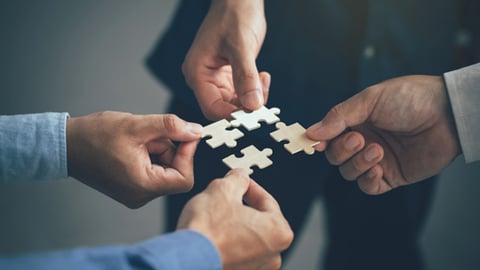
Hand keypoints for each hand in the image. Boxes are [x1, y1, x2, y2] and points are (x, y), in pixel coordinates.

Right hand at [66, 111, 201, 207]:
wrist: (65, 145)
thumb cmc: (94, 136)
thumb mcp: (137, 125)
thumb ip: (171, 127)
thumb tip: (196, 130)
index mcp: (143, 186)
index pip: (185, 178)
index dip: (189, 155)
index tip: (185, 134)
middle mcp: (140, 196)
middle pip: (175, 173)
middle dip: (169, 149)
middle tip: (150, 134)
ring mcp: (135, 193)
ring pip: (164, 169)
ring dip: (158, 149)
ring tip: (137, 139)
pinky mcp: (131, 187)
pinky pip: (153, 170)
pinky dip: (150, 154)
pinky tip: (133, 145)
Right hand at [177, 169, 292, 269]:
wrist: (186, 259)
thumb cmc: (207, 232)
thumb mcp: (222, 189)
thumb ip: (237, 179)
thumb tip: (240, 176)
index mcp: (279, 233)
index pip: (267, 200)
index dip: (250, 186)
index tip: (240, 181)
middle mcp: (272, 256)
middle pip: (258, 221)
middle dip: (241, 207)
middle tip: (225, 197)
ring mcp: (256, 269)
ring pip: (246, 238)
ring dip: (233, 226)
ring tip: (215, 217)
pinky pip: (236, 254)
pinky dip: (227, 244)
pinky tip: (212, 235)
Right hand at [182, 0, 270, 119]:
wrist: (239, 0)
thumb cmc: (234, 15)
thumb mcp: (241, 46)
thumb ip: (246, 77)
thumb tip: (252, 105)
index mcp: (197, 72)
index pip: (212, 107)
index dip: (232, 115)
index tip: (253, 115)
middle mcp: (203, 78)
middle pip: (223, 108)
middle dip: (244, 107)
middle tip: (264, 101)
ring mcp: (215, 77)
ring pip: (233, 102)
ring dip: (251, 99)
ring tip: (263, 82)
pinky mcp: (227, 75)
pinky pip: (240, 92)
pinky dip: (253, 90)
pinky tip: (262, 77)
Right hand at [306, 75, 460, 194]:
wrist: (447, 113)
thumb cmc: (409, 98)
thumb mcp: (370, 99)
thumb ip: (339, 116)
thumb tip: (311, 133)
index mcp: (355, 121)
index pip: (327, 135)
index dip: (318, 141)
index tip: (313, 143)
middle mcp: (363, 141)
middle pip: (334, 156)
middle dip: (342, 150)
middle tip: (359, 139)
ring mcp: (376, 159)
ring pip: (348, 172)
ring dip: (357, 163)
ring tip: (378, 150)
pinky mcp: (392, 175)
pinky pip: (368, 186)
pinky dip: (367, 180)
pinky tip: (377, 168)